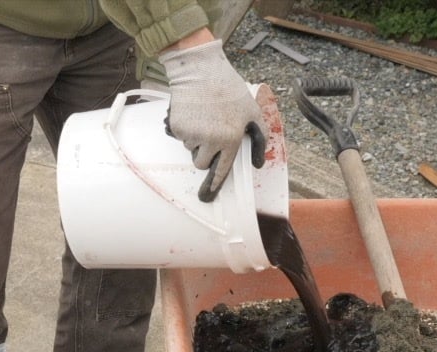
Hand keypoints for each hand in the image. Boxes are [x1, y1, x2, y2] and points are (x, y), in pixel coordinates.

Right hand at [160, 38, 265, 201]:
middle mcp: (210, 141)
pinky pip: (180, 137)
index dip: (214, 185)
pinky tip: (193, 112)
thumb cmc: (228, 89)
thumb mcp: (252, 111)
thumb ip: (260, 138)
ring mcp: (192, 135)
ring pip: (191, 149)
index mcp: (230, 139)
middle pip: (202, 163)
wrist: (200, 70)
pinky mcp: (177, 127)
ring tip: (203, 116)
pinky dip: (185, 128)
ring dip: (195, 139)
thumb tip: (258, 163)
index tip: (208, 197)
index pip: (222, 170)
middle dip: (204, 153)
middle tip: (210, 132)